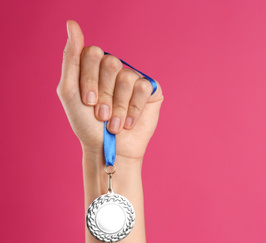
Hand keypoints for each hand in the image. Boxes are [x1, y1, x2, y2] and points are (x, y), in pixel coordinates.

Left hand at [57, 20, 163, 159]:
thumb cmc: (87, 125)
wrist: (110, 150)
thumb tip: (72, 24)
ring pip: (127, 77)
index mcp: (94, 66)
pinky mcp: (150, 89)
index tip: (88, 101)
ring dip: (119, 106)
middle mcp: (115, 69)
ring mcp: (134, 78)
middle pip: (111, 63)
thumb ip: (70, 58)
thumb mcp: (70, 92)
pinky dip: (134, 109)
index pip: (92, 53)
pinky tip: (129, 122)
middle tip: (102, 115)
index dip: (90, 79)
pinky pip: (144, 86)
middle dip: (105, 94)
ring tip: (115, 125)